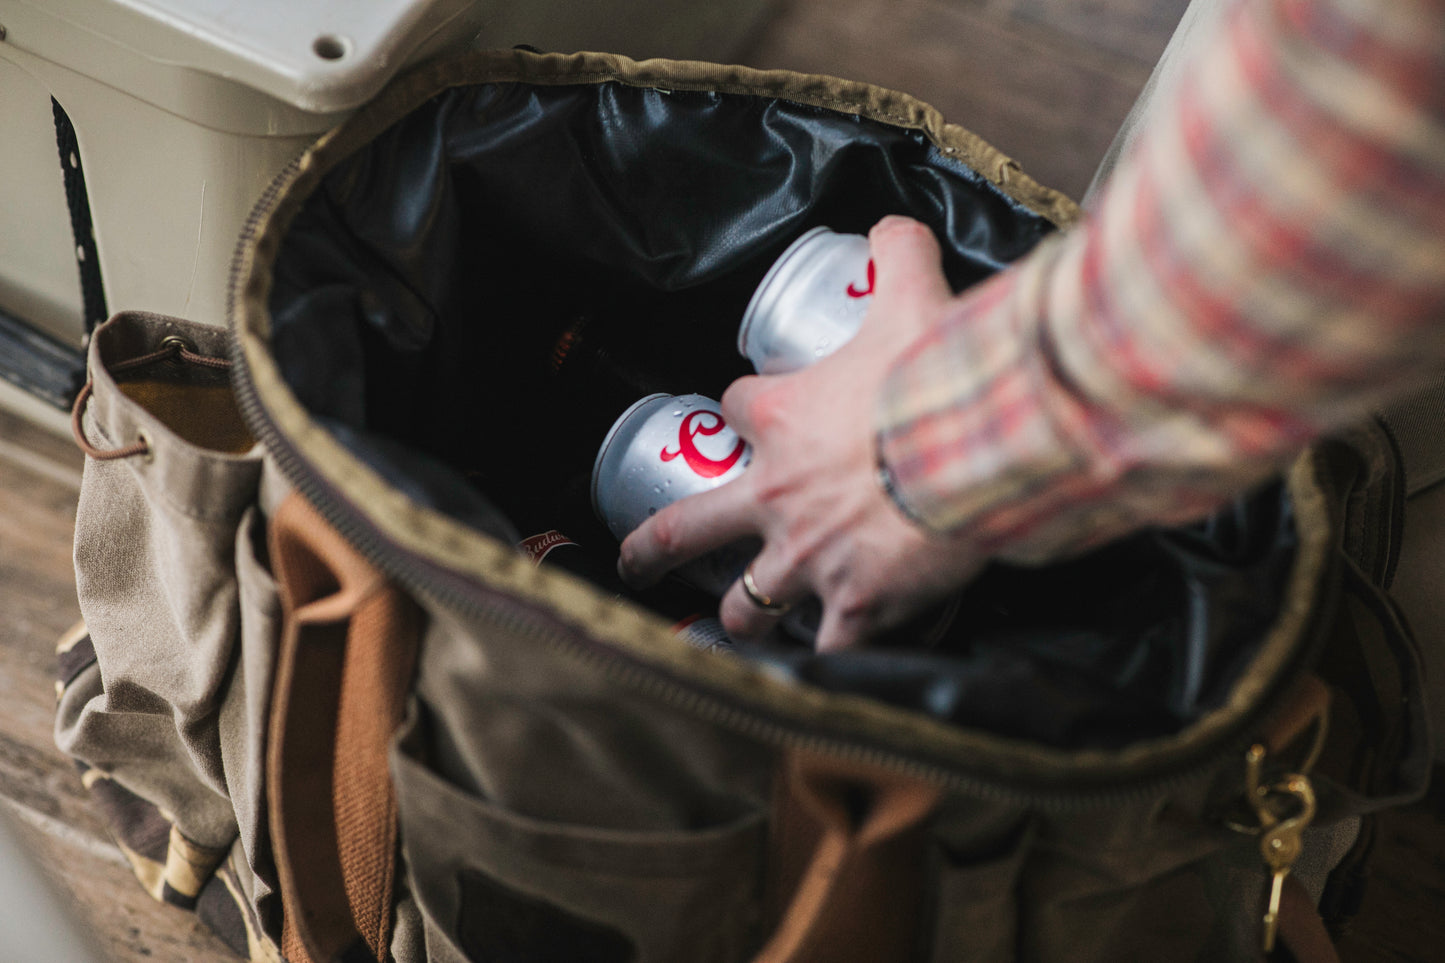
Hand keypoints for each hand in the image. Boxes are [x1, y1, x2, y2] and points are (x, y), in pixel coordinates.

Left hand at [618, 216, 981, 649]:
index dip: (746, 409)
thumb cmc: (934, 373)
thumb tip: (892, 225)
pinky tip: (821, 671)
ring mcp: (807, 558)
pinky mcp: (853, 605)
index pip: (735, 409)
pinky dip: (826, 659)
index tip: (757, 411)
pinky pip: (828, 648)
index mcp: (778, 420)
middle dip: (657, 547)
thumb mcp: (912, 295)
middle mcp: (774, 495)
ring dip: (740, 618)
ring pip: (748, 604)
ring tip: (734, 632)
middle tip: (636, 562)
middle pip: (692, 525)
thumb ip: (896, 254)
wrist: (974, 445)